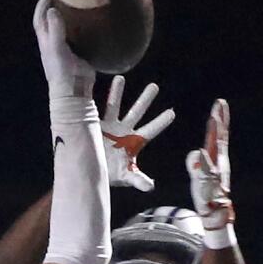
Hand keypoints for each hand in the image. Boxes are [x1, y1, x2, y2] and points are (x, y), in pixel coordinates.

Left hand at [33, 0, 95, 98]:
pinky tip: (95, 23)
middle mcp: (55, 45)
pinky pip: (83, 40)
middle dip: (56, 7)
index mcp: (46, 42)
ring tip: (80, 4)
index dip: (42, 5)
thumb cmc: (62, 72)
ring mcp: (69, 51)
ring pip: (68, 30)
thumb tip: (52, 9)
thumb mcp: (57, 49)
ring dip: (72, 18)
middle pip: (53, 22)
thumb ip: (55, 30)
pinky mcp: (81, 56)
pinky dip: (86, 30)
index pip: (40, 19)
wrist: (74, 93)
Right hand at [101, 76, 174, 190]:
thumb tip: (151, 186)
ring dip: (117, 93)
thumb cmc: (111, 176)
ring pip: (115, 106)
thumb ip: (138, 180)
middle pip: (137, 112)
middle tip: (155, 86)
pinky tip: (92, 85)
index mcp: (134, 142)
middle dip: (145, 100)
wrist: (90, 172)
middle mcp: (124, 131)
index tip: (172, 112)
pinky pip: (96, 109)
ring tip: (120, 77)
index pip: (151, 130)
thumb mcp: (126, 177)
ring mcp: (110, 127)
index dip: (161, 122)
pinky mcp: (95, 126)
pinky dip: (95, 99)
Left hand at [186, 98, 233, 230]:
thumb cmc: (207, 194)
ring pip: (215, 149)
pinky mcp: (209, 183)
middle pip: (219, 137)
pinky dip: (204, 161)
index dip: (220, 119)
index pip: (219, 135)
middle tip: (220, 103)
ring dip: (214, 133)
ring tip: (213, 118)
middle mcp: (218, 162)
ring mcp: (215, 171)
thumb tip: (196, 153)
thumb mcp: (199, 174)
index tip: (220, 103)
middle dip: (220, 120)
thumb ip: (196, 162)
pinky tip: (202, 151)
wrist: (215, 215)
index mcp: (216, 158)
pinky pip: (206, 171)